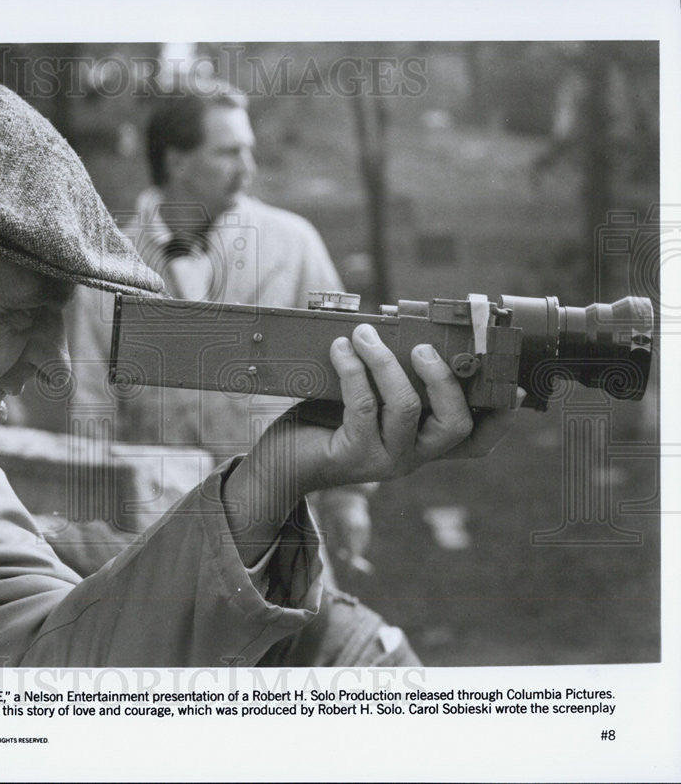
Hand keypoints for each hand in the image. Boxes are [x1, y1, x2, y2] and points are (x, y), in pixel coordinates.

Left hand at [293, 323, 519, 492]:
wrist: (282, 462)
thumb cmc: (327, 423)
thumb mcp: (370, 400)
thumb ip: (394, 380)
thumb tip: (406, 330)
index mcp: (424, 443)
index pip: (477, 441)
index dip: (501, 418)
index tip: (512, 387)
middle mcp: (414, 457)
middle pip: (455, 424)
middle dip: (444, 378)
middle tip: (422, 348)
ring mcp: (386, 461)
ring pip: (406, 406)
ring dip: (385, 362)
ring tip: (365, 335)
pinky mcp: (354, 456)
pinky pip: (363, 405)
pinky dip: (354, 369)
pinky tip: (341, 349)